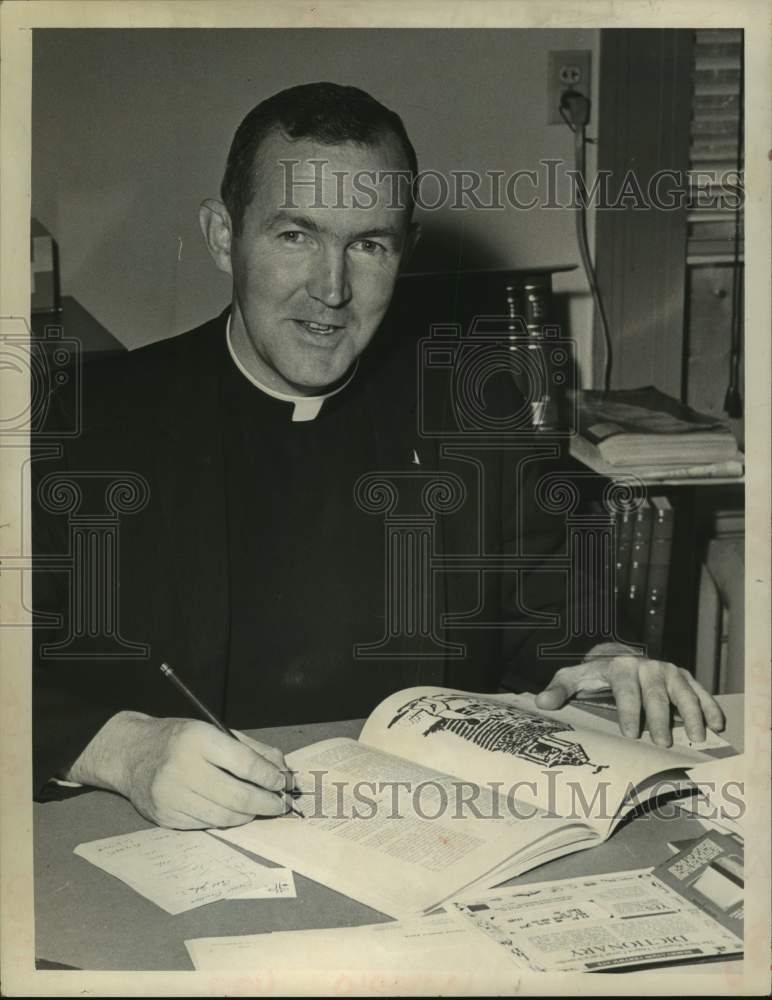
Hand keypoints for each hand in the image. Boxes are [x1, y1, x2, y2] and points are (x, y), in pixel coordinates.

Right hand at [67, 712, 293, 828]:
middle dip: (268, 803)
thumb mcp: (214, 731)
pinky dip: (227, 821)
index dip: (270, 777)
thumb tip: (282, 771)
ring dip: (250, 815)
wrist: (132, 754)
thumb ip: (252, 749)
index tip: (284, 782)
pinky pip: (207, 825)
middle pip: (238, 796)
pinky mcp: (166, 817)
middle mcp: (183, 768)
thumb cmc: (181, 739)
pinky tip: (235, 812)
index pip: (246, 764)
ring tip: (262, 808)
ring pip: (225, 817)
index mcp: (198, 739)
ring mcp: (172, 796)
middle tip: (282, 804)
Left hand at [535, 644, 724, 746]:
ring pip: (683, 691)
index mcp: (619, 668)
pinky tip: (717, 725)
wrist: (617, 659)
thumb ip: (559, 690)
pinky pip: (700, 690)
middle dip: (661, 718)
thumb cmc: (594, 677)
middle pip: (656, 694)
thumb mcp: (574, 679)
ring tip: (699, 737)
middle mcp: (647, 666)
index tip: (631, 733)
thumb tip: (541, 703)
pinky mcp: (683, 676)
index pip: (626, 690)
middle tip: (663, 744)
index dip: (629, 711)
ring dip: (692, 713)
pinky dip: (710, 706)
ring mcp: (668, 670)